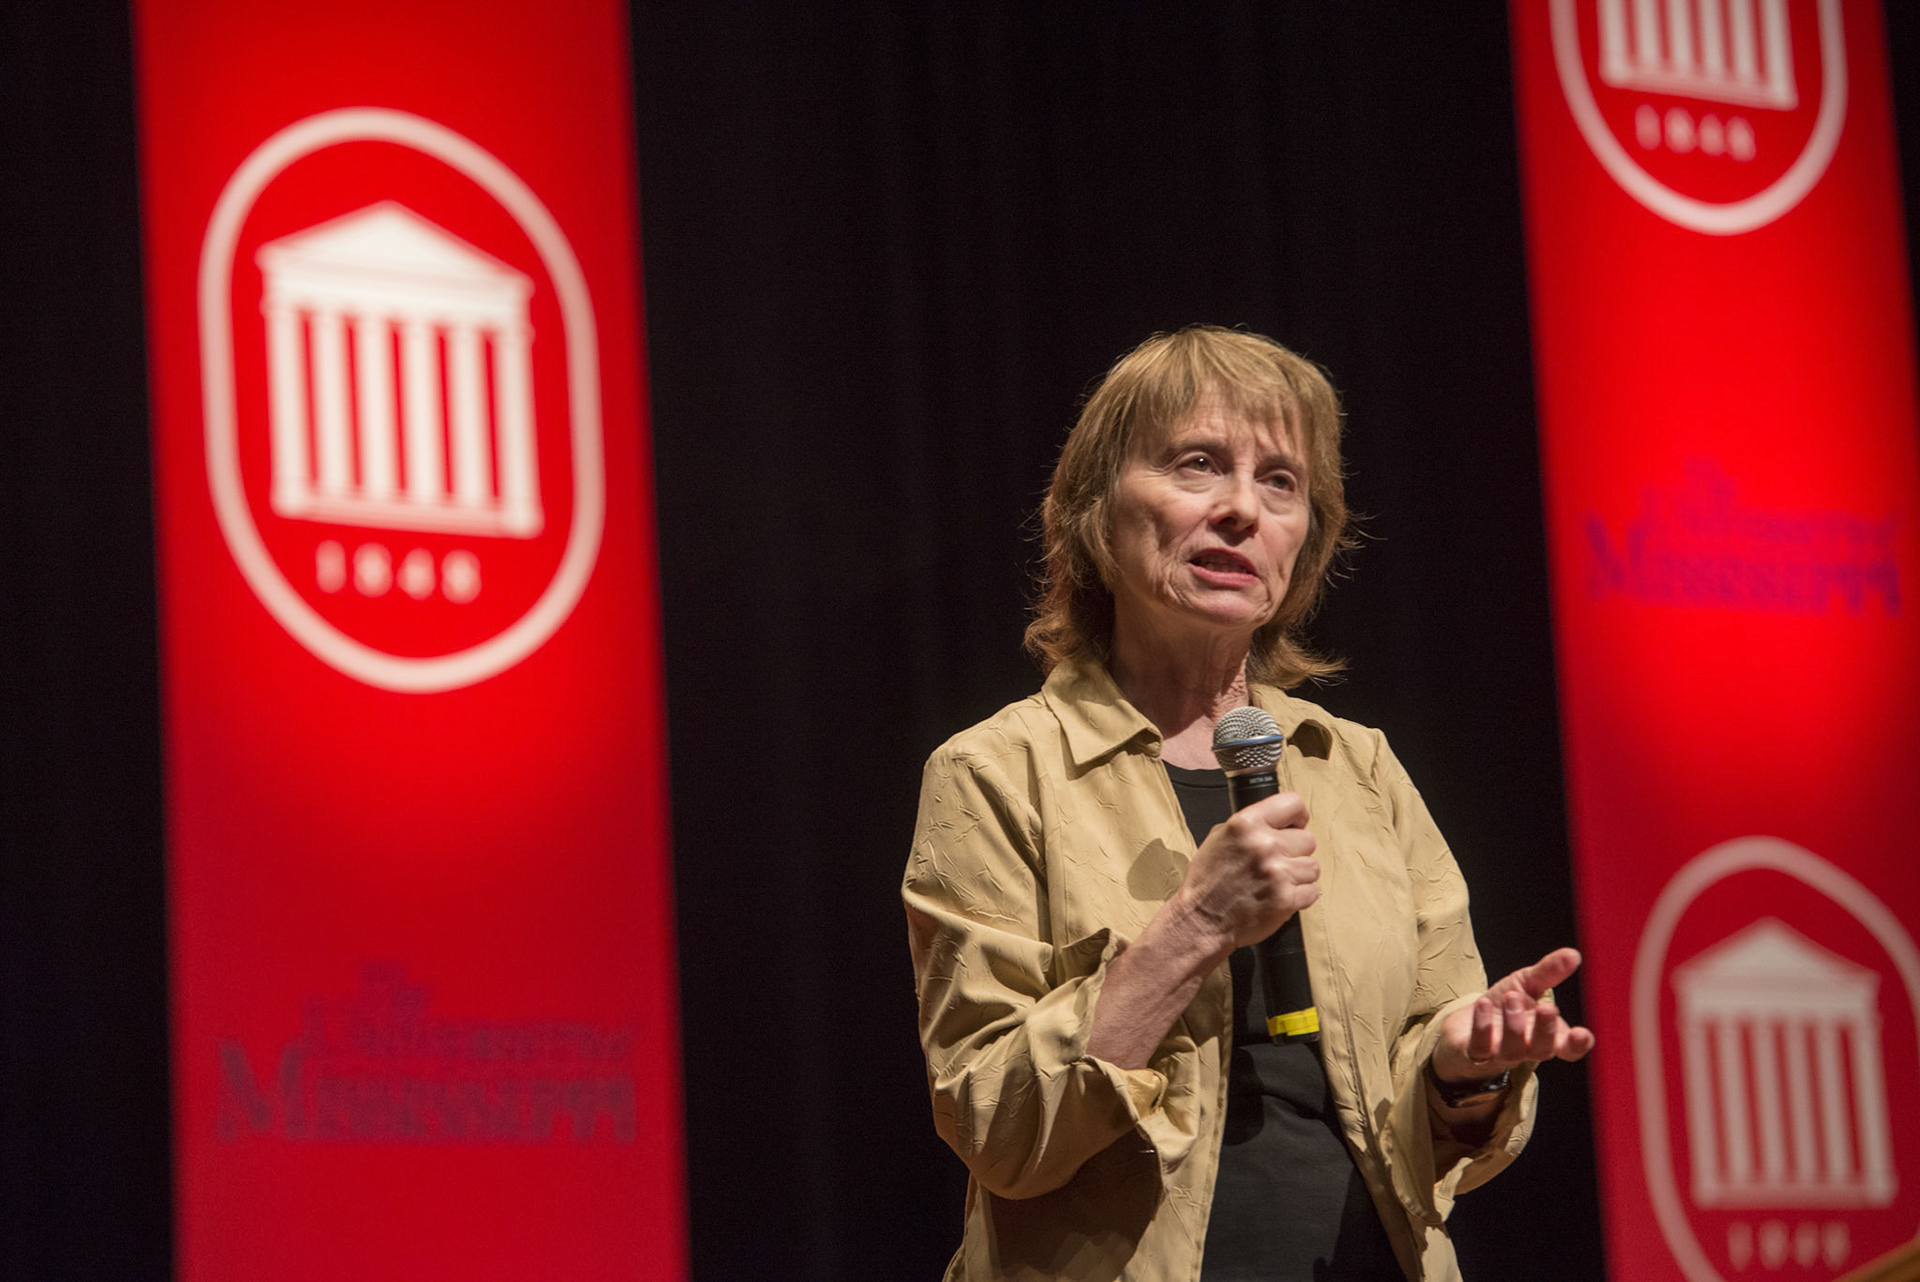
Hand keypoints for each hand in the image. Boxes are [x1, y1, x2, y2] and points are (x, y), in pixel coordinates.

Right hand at [1172, 791, 1319, 955]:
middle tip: (1278, 863)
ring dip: (1299, 876)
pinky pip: (1312, 891)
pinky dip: (1300, 897)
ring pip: (1313, 867)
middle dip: (1295, 852)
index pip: (1292, 803)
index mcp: (1245, 824)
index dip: (1297, 817)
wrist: (1201, 920)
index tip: (1295, 826)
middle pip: (1308, 839)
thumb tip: (1280, 822)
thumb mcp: (1219, 838)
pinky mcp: (1286, 899)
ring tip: (1277, 882)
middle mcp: (1263, 845)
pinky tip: (1280, 897)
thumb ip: (1251, 827)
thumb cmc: (1208, 881)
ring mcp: (1277, 873)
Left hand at [1431, 947, 1595, 1083]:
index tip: (1582, 1034)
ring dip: (1514, 1026)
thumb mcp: (1526, 984)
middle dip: (1546, 1030)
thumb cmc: (1501, 1007)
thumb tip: (1573, 955)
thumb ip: (1549, 972)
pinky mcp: (1475, 1053)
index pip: (1568, 1047)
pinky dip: (1483, 1026)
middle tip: (1546, 1007)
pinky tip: (1484, 1004)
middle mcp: (1526, 1048)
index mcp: (1545, 1035)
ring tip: (1512, 997)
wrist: (1463, 1025)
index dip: (1577, 1044)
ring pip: (1513, 1050)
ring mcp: (1500, 1054)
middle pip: (1542, 1050)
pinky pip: (1481, 1046)